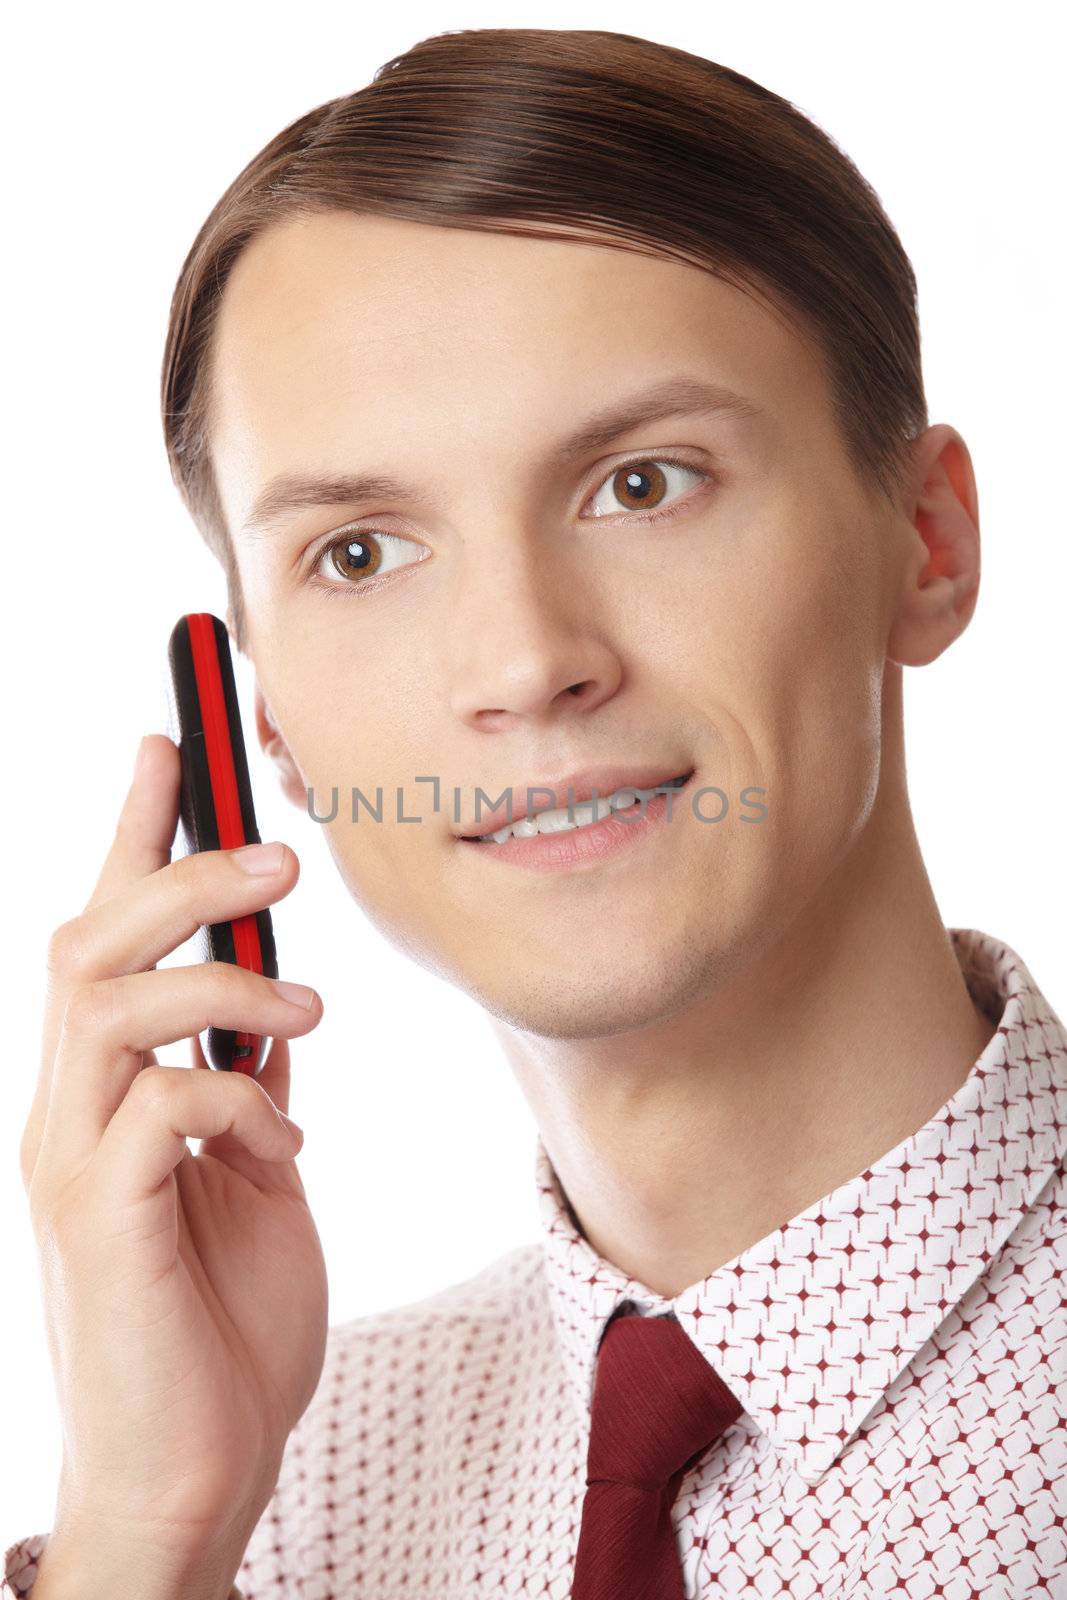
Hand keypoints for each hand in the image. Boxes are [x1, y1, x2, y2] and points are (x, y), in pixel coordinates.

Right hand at [18, 733, 328, 1565]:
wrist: (200, 1471)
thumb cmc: (223, 1322)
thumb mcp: (255, 1175)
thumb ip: (247, 1089)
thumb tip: (272, 1012)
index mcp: (108, 1089)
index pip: (106, 930)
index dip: (134, 829)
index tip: (173, 738)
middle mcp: (69, 1109)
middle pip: (89, 940)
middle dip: (180, 871)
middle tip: (280, 854)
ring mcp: (73, 1162)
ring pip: (104, 1002)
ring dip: (218, 978)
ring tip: (308, 1002)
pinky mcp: (101, 1221)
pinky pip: (156, 1106)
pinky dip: (234, 1096)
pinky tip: (282, 1136)